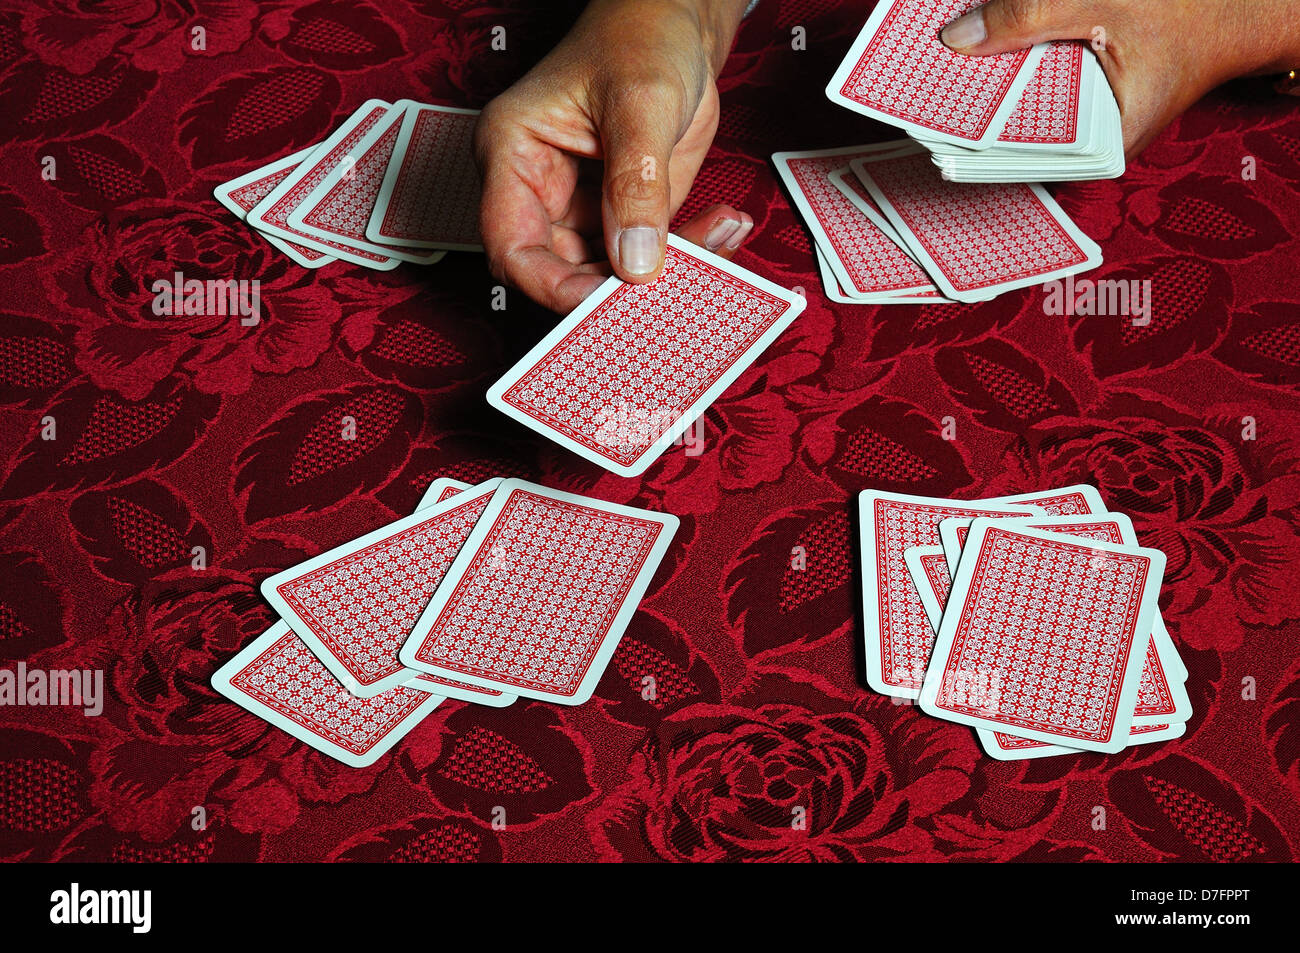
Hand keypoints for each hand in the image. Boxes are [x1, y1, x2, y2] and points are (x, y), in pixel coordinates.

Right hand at [474, 0, 751, 312]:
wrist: (676, 22)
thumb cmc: (639, 36)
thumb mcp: (640, 103)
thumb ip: (635, 184)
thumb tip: (635, 261)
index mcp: (514, 154)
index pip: (512, 246)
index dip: (550, 285)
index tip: (602, 300)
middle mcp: (542, 188)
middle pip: (560, 270)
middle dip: (617, 286)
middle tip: (672, 284)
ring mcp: (585, 205)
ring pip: (612, 271)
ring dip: (666, 271)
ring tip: (716, 238)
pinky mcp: (627, 213)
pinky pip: (650, 256)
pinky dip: (691, 252)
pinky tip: (723, 226)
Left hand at [939, 0, 1299, 156]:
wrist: (1242, 6)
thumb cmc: (1194, 10)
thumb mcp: (1105, 3)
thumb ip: (1030, 16)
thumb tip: (957, 37)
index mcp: (1103, 147)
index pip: (1015, 157)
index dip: (967, 139)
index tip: (922, 121)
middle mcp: (1089, 148)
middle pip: (1009, 134)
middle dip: (966, 111)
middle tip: (913, 92)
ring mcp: (1084, 127)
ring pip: (1017, 112)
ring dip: (982, 90)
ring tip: (929, 76)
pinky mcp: (1078, 103)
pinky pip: (1032, 92)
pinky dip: (1007, 71)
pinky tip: (972, 54)